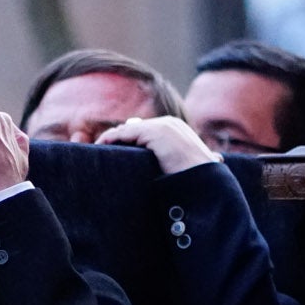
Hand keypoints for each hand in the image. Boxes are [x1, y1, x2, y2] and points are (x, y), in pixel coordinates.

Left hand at [95, 115, 216, 174]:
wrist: (206, 181)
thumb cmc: (199, 180)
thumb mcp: (188, 168)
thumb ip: (177, 161)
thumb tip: (192, 164)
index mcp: (177, 130)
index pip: (145, 130)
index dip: (128, 140)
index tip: (113, 151)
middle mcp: (169, 123)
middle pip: (134, 128)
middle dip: (117, 139)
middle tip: (101, 151)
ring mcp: (161, 126)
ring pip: (126, 130)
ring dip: (111, 139)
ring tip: (97, 151)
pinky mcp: (153, 132)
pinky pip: (123, 133)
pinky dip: (109, 139)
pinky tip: (100, 146)